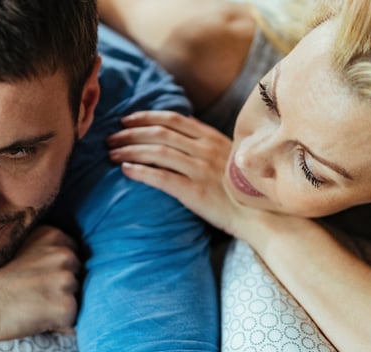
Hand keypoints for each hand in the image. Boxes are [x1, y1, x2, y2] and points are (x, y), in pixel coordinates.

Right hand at [0, 225, 80, 341]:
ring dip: (57, 309)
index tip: (34, 282)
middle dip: (60, 291)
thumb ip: (41, 252)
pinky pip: (71, 324)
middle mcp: (66, 254)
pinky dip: (56, 328)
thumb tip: (61, 270)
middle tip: (29, 297)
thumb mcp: (15, 248)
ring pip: (76, 302)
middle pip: (78, 280)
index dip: (54, 275)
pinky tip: (31, 321)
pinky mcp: (66, 307)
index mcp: (54, 235)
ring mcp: (67, 280)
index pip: (72, 259)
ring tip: (28, 309)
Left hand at [107, 111, 244, 234]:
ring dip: (129, 151)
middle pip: (160, 133)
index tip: (126, 120)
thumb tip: (182, 125)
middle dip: (130, 134)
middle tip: (111, 139)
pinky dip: (140, 171)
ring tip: (112, 154)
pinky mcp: (195, 191)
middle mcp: (205, 149)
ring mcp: (200, 169)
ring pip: (156, 152)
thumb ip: (206, 141)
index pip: (173, 119)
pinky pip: (161, 177)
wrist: (259, 215)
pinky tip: (125, 171)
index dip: (146, 117)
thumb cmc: (242, 188)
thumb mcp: (228, 155)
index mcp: (213, 138)